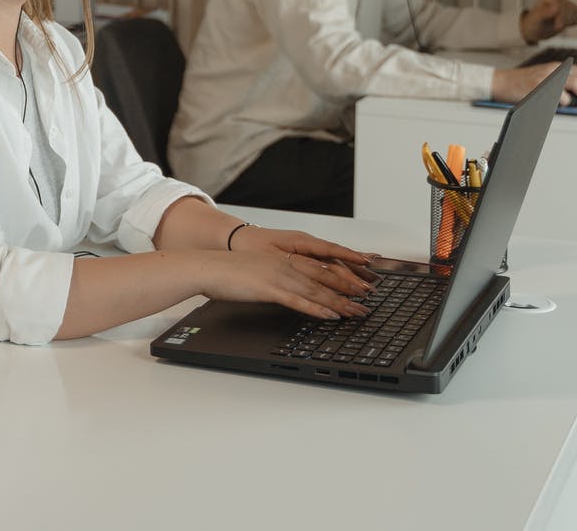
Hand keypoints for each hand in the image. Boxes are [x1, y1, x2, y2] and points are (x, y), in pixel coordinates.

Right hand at [209, 226, 375, 319]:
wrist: (207, 267)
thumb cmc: (228, 272)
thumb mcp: (258, 272)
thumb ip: (277, 280)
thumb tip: (291, 292)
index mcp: (284, 260)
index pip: (320, 268)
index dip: (343, 277)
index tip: (360, 285)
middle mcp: (285, 265)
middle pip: (324, 278)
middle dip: (349, 289)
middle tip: (369, 300)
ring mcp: (278, 276)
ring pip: (316, 290)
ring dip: (340, 302)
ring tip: (358, 312)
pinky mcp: (268, 289)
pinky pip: (297, 301)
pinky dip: (316, 309)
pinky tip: (330, 316)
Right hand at [491, 61, 576, 106]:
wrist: (500, 82)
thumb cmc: (521, 84)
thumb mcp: (544, 80)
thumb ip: (562, 86)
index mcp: (556, 68)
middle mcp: (553, 70)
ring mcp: (546, 77)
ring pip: (573, 82)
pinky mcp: (538, 86)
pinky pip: (557, 93)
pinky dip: (564, 100)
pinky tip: (566, 104)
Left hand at [520, 0, 576, 42]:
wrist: (537, 29)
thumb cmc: (534, 23)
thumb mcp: (535, 20)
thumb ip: (543, 13)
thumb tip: (555, 6)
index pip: (561, 4)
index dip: (560, 16)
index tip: (557, 25)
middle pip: (570, 7)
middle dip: (564, 20)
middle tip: (556, 26)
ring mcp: (566, 1)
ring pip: (576, 11)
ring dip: (569, 21)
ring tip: (558, 24)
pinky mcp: (573, 8)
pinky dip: (574, 21)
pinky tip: (565, 23)